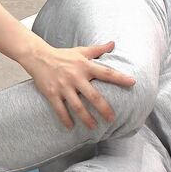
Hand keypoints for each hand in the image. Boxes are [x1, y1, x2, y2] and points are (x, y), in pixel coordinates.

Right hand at [20, 41, 135, 128]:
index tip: (132, 83)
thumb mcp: (81, 50)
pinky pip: (60, 109)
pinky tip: (71, 127)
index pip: (106, 72)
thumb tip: (113, 43)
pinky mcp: (52, 93)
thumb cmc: (62, 55)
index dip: (119, 77)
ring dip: (86, 118)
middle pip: (93, 96)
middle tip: (112, 119)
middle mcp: (75, 77)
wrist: (38, 56)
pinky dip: (65, 119)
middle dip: (104, 109)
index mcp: (85, 66)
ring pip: (77, 106)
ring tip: (93, 127)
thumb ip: (98, 49)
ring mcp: (63, 87)